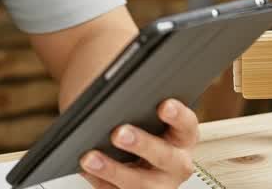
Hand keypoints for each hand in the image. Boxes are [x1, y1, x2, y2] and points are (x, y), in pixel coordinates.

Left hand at [78, 99, 198, 187]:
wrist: (123, 143)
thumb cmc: (135, 118)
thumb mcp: (139, 106)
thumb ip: (133, 97)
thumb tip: (114, 92)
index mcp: (182, 136)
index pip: (186, 124)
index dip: (178, 115)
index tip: (163, 105)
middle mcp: (176, 164)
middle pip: (166, 157)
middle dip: (142, 144)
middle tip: (119, 133)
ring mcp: (157, 185)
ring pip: (141, 184)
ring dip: (114, 171)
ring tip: (90, 157)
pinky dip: (99, 181)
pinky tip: (85, 168)